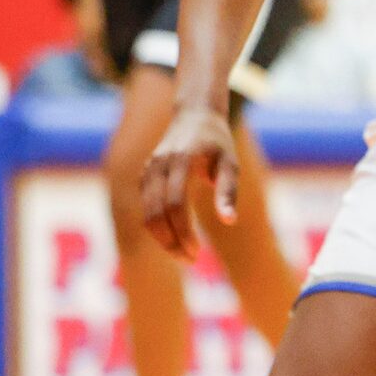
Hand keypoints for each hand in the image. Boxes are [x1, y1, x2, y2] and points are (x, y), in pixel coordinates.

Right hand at [141, 106, 240, 258]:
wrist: (195, 116)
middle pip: (155, 212)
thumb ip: (228, 191)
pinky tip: (175, 238)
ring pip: (146, 212)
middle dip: (170, 241)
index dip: (183, 231)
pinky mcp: (144, 176)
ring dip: (162, 238)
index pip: (175, 204)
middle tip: (190, 260)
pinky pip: (146, 206)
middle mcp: (158, 165)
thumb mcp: (230, 163)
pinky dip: (157, 225)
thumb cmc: (218, 143)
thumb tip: (229, 221)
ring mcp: (148, 170)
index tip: (197, 252)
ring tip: (184, 254)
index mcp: (180, 160)